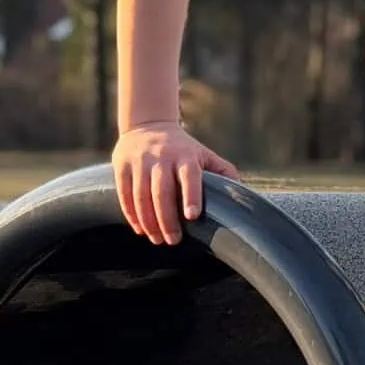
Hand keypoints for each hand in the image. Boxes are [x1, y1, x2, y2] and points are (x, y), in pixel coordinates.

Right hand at [113, 119, 238, 245]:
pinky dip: (131, 214)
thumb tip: (242, 193)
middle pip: (162, 192)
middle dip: (167, 219)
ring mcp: (140, 161)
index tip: (192, 216)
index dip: (191, 196)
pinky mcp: (122, 165)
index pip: (189, 176)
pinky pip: (124, 194)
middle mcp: (162, 157)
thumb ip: (223, 172)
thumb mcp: (204, 154)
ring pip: (141, 195)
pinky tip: (140, 229)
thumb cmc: (183, 148)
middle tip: (173, 240)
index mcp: (185, 155)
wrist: (148, 124)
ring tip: (156, 239)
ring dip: (148, 221)